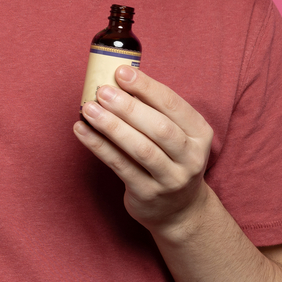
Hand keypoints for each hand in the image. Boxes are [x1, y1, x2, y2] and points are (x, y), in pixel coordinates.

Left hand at [74, 65, 214, 236]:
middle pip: (159, 128)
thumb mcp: (175, 133)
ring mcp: (171, 178)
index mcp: (200, 133)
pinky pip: (120, 166)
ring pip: (140, 149)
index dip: (146, 86)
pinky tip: (81, 130)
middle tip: (102, 90)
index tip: (121, 71)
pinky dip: (98, 146)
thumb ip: (153, 109)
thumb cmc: (169, 158)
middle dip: (128, 107)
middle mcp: (191, 157)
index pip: (173, 104)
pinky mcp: (148, 193)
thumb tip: (116, 78)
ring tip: (88, 109)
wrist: (179, 210)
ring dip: (111, 126)